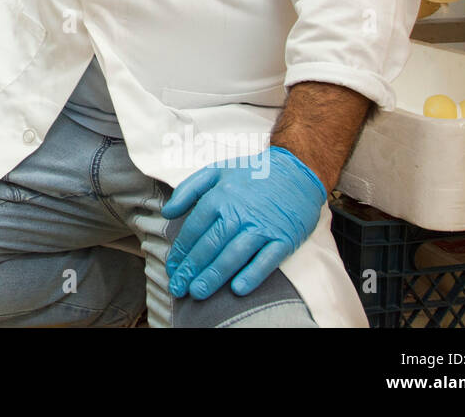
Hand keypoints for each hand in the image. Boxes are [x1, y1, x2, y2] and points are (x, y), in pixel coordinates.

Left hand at [160, 145, 325, 300]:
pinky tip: (238, 290)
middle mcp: (239, 212)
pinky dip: (252, 275)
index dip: (180, 251)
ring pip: (233, 255)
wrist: (297, 172)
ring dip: (214, 276)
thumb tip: (166, 212)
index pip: (194, 229)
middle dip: (191, 269)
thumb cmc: (251, 174)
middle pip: (210, 245)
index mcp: (220, 196)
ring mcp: (262, 226)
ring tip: (198, 293)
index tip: (172, 268)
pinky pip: (266, 260)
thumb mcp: (216, 171)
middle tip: (178, 288)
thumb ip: (188, 190)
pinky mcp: (284, 238)